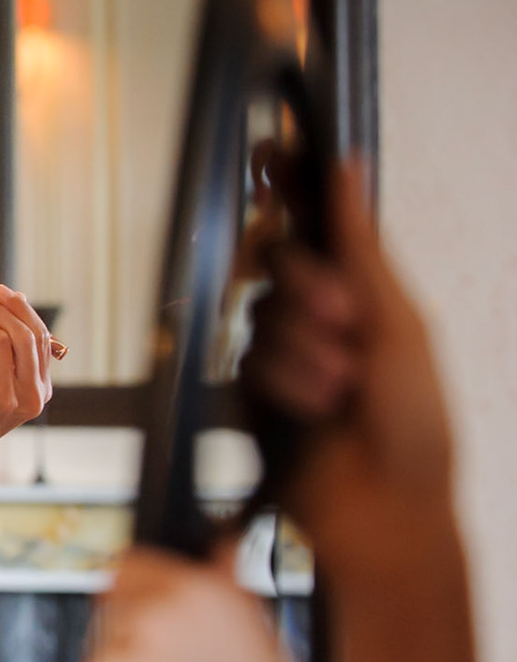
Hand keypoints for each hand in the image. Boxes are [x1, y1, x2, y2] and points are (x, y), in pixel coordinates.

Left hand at [0, 285, 52, 468]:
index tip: (3, 293)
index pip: (42, 338)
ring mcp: (10, 397)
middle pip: (27, 334)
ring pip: (3, 337)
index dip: (23, 310)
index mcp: (40, 391)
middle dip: (2, 312)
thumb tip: (8, 302)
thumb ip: (5, 351)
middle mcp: (31, 395)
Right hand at [244, 165, 453, 568]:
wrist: (386, 508)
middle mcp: (319, 311)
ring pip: (262, 314)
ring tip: (341, 389)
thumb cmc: (415, 423)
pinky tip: (315, 409)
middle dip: (310, 290)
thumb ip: (360, 245)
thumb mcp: (397, 322)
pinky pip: (246, 361)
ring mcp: (284, 349)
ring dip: (305, 353)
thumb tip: (348, 168)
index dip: (288, 183)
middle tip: (345, 321)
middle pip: (279, 259)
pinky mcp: (252, 389)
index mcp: (365, 287)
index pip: (315, 219)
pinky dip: (285, 384)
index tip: (268, 154)